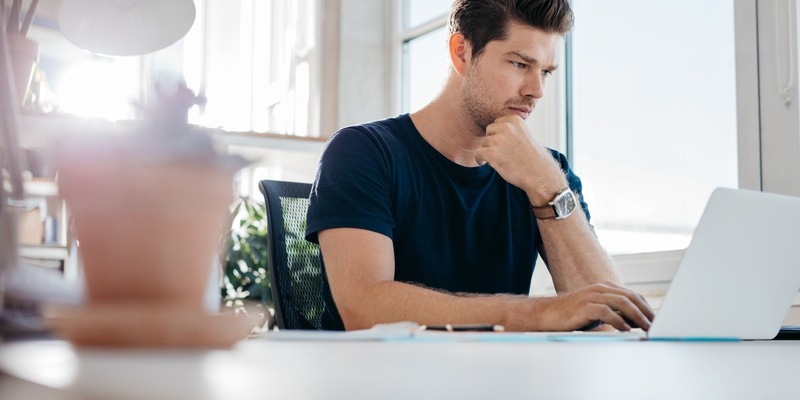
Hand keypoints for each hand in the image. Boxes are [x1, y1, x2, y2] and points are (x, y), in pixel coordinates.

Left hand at [474, 115, 565, 202]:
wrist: (539, 174)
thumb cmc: (532, 157)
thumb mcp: (524, 134)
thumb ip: (510, 129)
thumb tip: (493, 128)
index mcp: (514, 119)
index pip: (497, 123)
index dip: (500, 135)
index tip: (506, 144)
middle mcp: (506, 126)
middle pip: (489, 131)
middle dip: (493, 141)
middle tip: (504, 153)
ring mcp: (498, 139)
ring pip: (484, 144)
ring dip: (490, 152)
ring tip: (503, 160)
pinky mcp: (491, 153)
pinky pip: (478, 154)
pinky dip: (480, 160)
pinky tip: (487, 163)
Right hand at [534, 282, 654, 331]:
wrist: (547, 315)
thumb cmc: (573, 315)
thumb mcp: (597, 313)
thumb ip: (615, 313)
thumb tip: (637, 321)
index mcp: (604, 288)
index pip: (632, 295)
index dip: (646, 307)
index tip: (656, 320)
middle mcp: (600, 289)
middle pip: (630, 297)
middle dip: (645, 311)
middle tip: (656, 325)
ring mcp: (592, 296)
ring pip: (621, 302)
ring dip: (636, 316)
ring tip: (646, 327)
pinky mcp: (584, 307)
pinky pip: (605, 312)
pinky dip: (618, 320)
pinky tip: (626, 329)